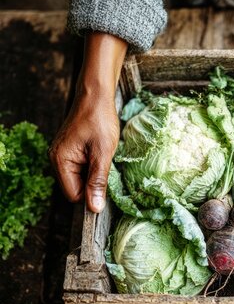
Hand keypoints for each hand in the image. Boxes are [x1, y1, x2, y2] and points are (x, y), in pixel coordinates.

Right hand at [49, 32, 126, 211]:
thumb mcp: (103, 153)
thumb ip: (98, 181)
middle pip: (77, 187)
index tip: (107, 182)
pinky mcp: (71, 150)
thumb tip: (95, 208)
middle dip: (94, 182)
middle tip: (106, 163)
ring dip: (95, 172)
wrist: (96, 95)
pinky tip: (101, 151)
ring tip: (104, 155)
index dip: (92, 194)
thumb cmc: (100, 120)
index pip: (74, 195)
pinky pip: (83, 166)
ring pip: (82, 177)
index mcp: (60, 161)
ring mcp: (63, 154)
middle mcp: (57, 159)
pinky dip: (94, 163)